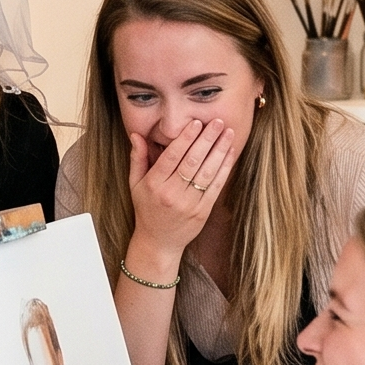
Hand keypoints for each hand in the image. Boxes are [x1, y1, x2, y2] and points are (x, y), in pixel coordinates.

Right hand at [126, 116, 235, 270]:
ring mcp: (189, 204)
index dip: (186, 138)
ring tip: (229, 133)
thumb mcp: (135, 184)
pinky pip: (215, 186)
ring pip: (207, 172)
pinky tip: (229, 153)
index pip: (172, 156)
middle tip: (218, 122)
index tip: (196, 122)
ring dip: (220, 151)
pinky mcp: (203, 211)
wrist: (159, 242)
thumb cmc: (146, 209)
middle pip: (192, 161)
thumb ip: (138, 158)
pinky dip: (224, 168)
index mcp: (154, 184)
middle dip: (207, 139)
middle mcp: (171, 194)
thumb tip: (136, 134)